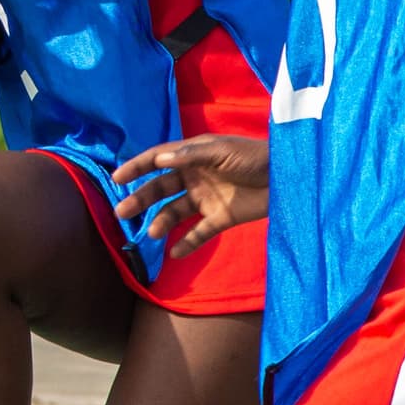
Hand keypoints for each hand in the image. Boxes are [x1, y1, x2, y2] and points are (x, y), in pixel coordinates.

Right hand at [109, 131, 266, 257]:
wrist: (287, 176)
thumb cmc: (255, 155)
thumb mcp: (223, 150)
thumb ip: (192, 155)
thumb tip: (160, 160)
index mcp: (193, 156)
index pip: (158, 160)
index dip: (137, 168)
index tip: (117, 178)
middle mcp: (195, 177)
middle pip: (161, 189)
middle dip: (140, 199)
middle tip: (122, 212)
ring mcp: (207, 199)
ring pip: (175, 212)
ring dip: (161, 222)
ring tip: (153, 233)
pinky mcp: (221, 218)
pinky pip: (199, 233)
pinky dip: (187, 243)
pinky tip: (174, 253)